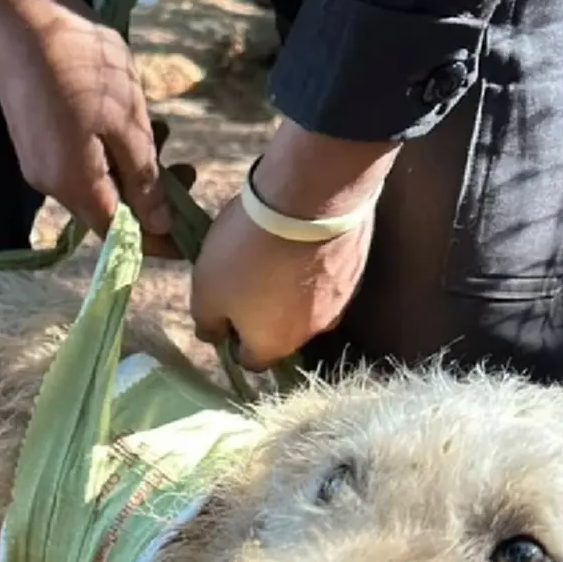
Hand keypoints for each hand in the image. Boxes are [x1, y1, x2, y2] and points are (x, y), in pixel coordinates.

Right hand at [0, 0, 175, 252]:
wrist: (18, 14)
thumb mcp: (127, 118)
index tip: (190, 236)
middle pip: (107, 210)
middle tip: (187, 168)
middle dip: (150, 197)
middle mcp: (51, 184)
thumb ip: (143, 176)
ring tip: (162, 131)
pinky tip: (125, 120)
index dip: (156, 240)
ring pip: (95, 183)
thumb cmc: (80, 62)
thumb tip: (157, 225)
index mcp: (75, 183)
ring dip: (132, 168)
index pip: (120, 235)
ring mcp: (39, 162)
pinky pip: (79, 162)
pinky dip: (109, 152)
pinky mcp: (34, 140)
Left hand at [191, 122, 400, 369]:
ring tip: (274, 255)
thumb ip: (207, 323)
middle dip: (263, 314)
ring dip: (290, 289)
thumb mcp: (206, 291)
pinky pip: (327, 276)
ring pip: (307, 304)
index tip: (223, 311)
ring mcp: (340, 302)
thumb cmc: (247, 253)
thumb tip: (214, 337)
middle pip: (281, 333)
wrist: (309, 200)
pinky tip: (300, 240)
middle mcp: (312, 333)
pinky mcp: (356, 269)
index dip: (234, 340)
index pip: (251, 361)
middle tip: (246, 278)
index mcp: (274, 346)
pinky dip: (312, 265)